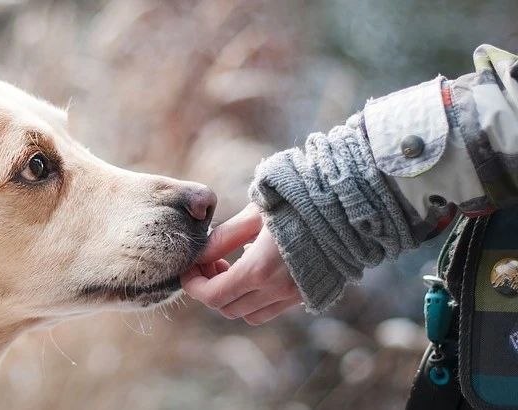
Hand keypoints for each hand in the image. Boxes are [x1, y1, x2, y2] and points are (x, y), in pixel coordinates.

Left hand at [181, 204, 301, 324]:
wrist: (347, 208)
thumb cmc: (297, 203)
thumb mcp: (254, 214)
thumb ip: (223, 238)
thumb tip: (199, 254)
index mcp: (259, 270)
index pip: (212, 295)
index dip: (193, 285)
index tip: (189, 268)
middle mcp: (277, 290)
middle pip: (226, 308)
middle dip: (210, 289)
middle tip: (210, 262)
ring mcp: (294, 296)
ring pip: (248, 314)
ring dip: (232, 297)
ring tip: (231, 267)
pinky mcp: (306, 295)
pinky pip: (270, 310)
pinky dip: (254, 299)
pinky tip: (255, 271)